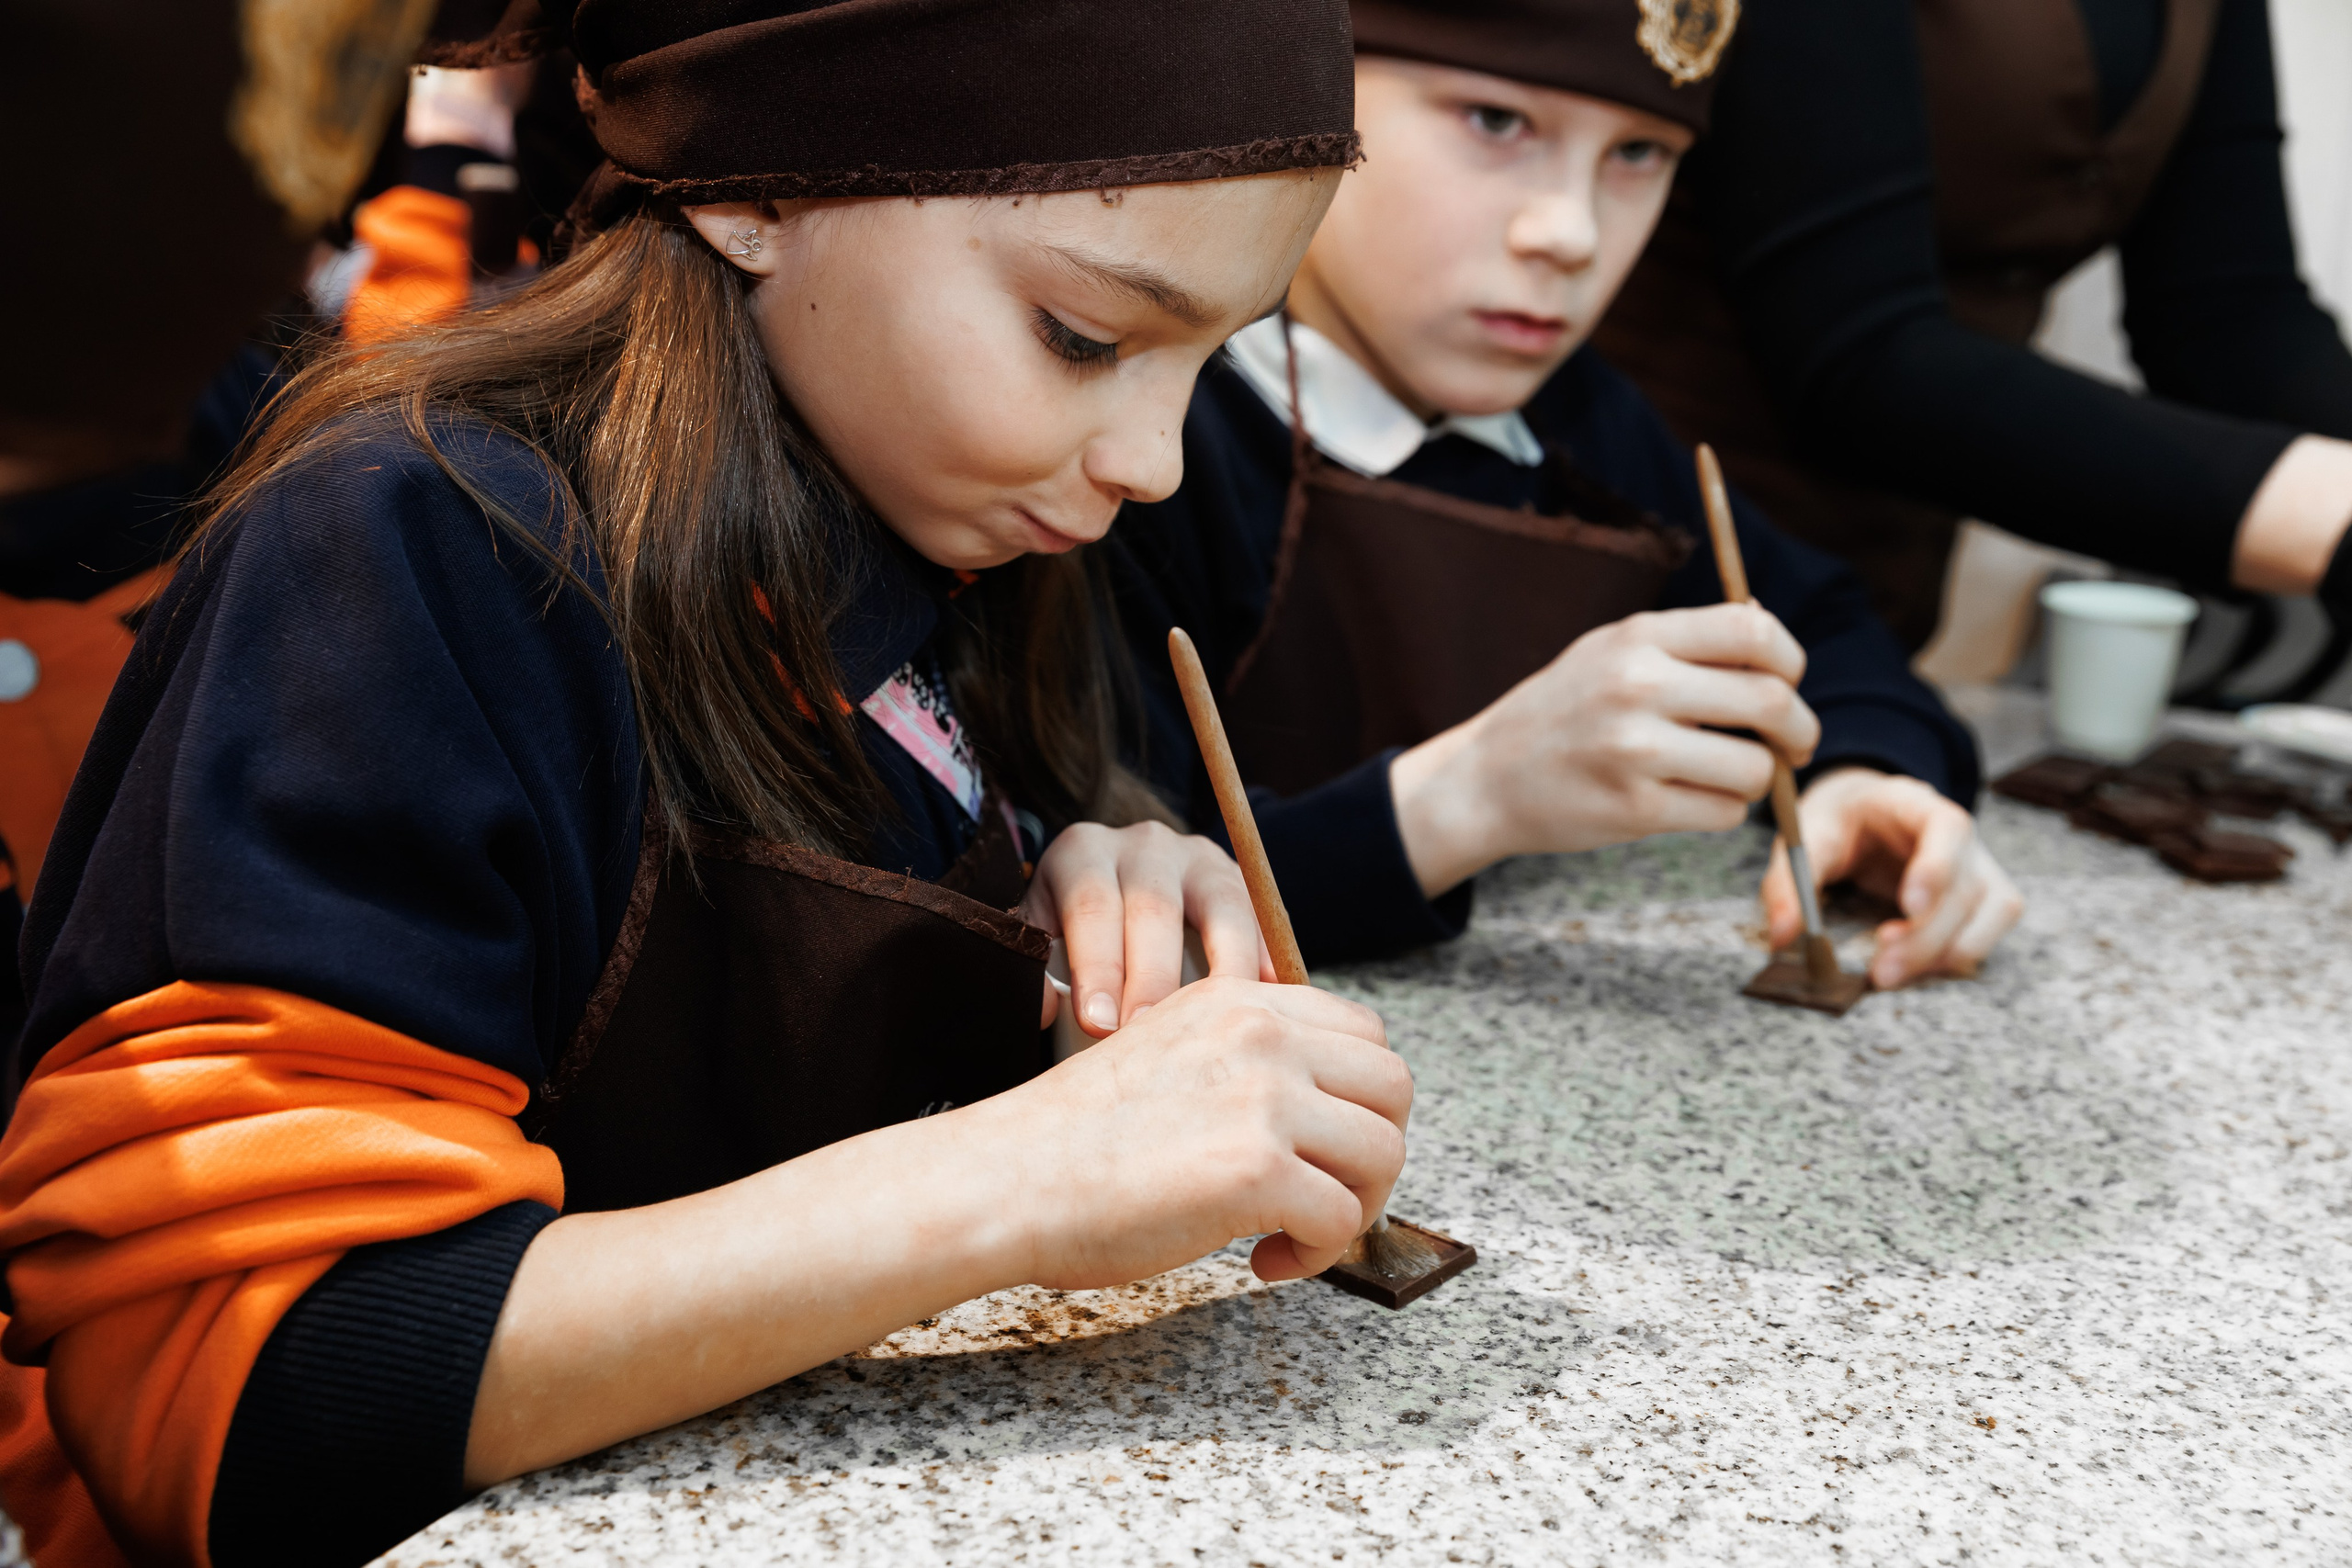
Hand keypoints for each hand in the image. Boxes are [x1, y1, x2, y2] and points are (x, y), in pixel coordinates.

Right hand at [467, 975, 1403, 1485]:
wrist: (1002, 1180)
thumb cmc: (1070, 1141)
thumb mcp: (1169, 1056)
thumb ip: (1245, 1062)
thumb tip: (1327, 1113)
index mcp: (1238, 998)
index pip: (1363, 1033)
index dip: (1353, 1102)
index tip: (1307, 1149)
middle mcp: (1259, 1031)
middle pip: (1393, 1086)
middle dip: (1371, 1154)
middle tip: (1318, 1201)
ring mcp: (1263, 1096)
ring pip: (1383, 1151)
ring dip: (1352, 1206)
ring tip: (1288, 1235)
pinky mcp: (1257, 1167)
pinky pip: (1343, 1219)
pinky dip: (1316, 1255)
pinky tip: (1261, 1262)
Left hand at [1021, 820, 1272, 1036]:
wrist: (1114, 894)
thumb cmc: (1068, 932)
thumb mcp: (1039, 937)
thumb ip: (1032, 969)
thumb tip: (1043, 1007)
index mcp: (1083, 852)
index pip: (1091, 906)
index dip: (1097, 966)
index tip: (1098, 1024)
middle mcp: (1143, 845)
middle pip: (1154, 908)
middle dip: (1152, 978)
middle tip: (1148, 1035)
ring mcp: (1200, 858)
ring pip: (1222, 907)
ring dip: (1222, 969)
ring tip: (1218, 1025)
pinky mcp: (1241, 881)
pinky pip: (1262, 917)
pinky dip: (1269, 957)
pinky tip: (1276, 996)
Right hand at [1390, 603, 1819, 894]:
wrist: (1487, 779)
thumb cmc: (1562, 711)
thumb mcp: (1609, 650)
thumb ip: (1684, 638)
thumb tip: (1765, 618)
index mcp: (1638, 637)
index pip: (1754, 630)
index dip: (1790, 660)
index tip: (1788, 684)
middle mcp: (1638, 687)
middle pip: (1771, 701)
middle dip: (1799, 731)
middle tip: (1793, 746)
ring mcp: (1635, 751)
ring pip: (1755, 769)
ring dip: (1757, 779)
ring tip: (1726, 775)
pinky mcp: (1635, 808)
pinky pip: (1724, 813)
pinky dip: (1722, 810)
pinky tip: (1689, 799)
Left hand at [1763, 767, 2022, 987]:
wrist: (1862, 815)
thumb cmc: (1838, 824)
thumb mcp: (1805, 839)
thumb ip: (1789, 882)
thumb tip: (1783, 935)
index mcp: (1916, 805)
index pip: (1947, 827)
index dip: (1936, 867)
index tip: (1909, 905)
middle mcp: (1960, 836)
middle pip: (1965, 885)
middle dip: (1924, 936)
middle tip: (1880, 970)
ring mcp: (1980, 865)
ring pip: (1989, 912)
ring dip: (1943, 952)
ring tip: (1888, 972)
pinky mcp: (1985, 896)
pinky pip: (1992, 929)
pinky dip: (1959, 956)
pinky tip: (1917, 968)